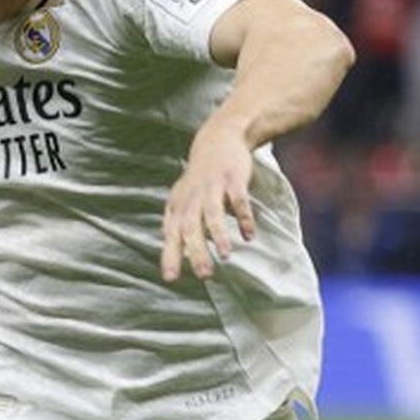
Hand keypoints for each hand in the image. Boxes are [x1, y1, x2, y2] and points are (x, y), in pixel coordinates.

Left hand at [161, 124, 258, 281]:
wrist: (219, 140)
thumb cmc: (199, 178)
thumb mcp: (182, 199)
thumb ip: (176, 224)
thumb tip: (171, 251)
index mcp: (178, 205)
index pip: (171, 234)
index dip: (170, 256)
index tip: (170, 278)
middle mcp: (192, 197)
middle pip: (190, 228)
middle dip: (197, 252)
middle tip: (204, 275)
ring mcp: (212, 187)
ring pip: (212, 214)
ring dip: (219, 235)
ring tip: (226, 256)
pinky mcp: (232, 179)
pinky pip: (239, 200)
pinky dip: (244, 218)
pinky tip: (249, 236)